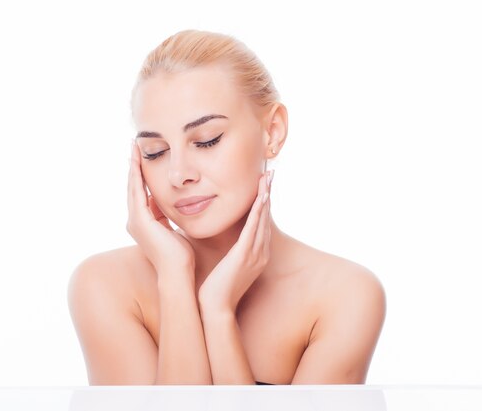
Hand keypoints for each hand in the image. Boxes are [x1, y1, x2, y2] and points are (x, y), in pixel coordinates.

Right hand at [126, 139, 195, 279]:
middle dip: (134, 166)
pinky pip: (137, 192)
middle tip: (134, 145)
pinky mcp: (139, 221)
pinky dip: (136, 176)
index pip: (142, 193)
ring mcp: (135, 221)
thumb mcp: (176, 231)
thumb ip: (172, 219)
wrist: (178, 274)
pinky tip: (136, 162)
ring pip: (133, 187)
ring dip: (133, 166)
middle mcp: (135, 221)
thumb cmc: (182, 257)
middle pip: (133, 187)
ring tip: (133, 148)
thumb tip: (178, 206)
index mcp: (145, 224)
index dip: (142, 175)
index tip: (144, 158)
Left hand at [197, 169, 273, 312]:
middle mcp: (259, 252)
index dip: (262, 202)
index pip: (260, 223)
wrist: (215, 309)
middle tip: (270, 173)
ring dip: (265, 197)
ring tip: (267, 178)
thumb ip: (224, 250)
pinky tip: (261, 197)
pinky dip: (258, 212)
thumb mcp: (224, 265)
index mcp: (254, 254)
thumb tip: (212, 235)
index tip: (262, 184)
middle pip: (266, 217)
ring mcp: (255, 254)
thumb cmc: (214, 289)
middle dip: (268, 194)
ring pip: (263, 219)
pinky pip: (254, 229)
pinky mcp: (246, 255)